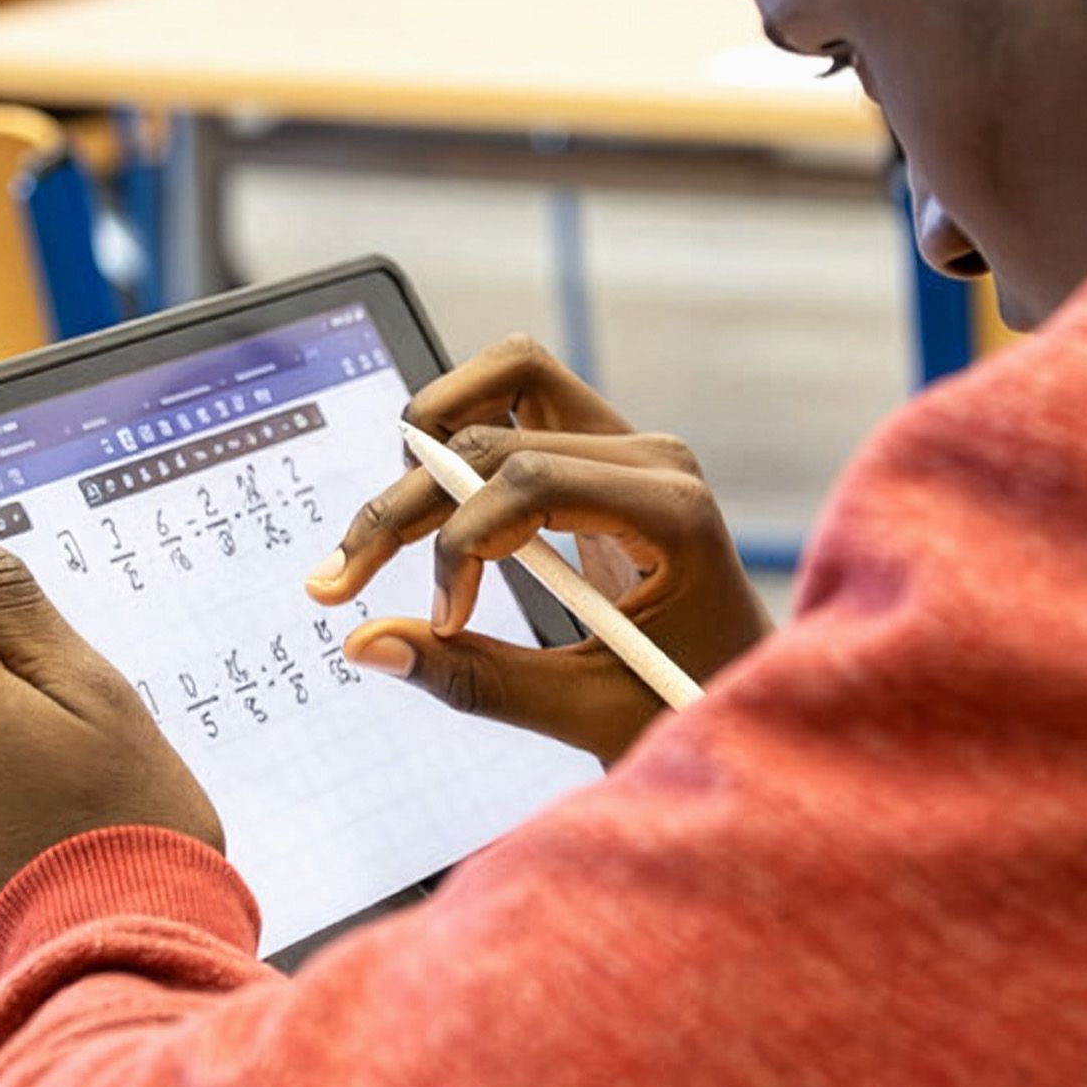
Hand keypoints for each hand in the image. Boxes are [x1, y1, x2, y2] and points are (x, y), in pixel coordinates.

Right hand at [307, 334, 770, 764]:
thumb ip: (475, 678)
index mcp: (671, 512)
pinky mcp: (602, 449)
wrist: (744, 690)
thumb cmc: (686, 708)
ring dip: (432, 440)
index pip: (531, 480)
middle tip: (342, 578)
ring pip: (504, 376)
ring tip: (389, 525)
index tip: (440, 619)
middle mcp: (652, 457)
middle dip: (407, 505)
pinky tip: (431, 506)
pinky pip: (516, 399)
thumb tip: (364, 646)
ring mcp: (629, 444)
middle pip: (496, 431)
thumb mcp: (584, 710)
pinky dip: (459, 436)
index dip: (460, 544)